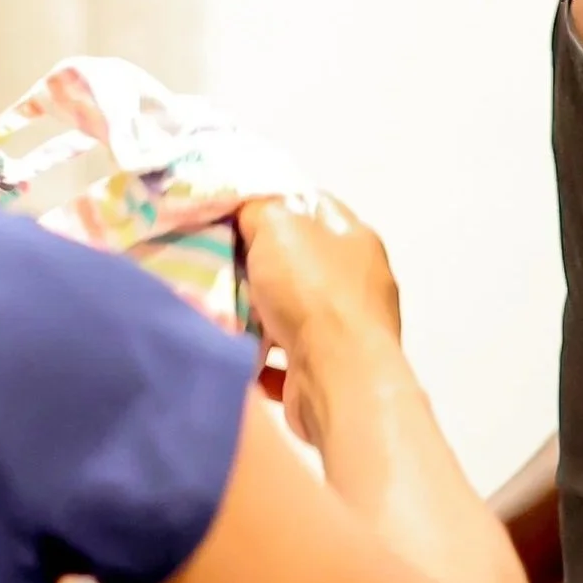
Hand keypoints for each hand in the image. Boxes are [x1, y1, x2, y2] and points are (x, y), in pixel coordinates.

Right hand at [240, 193, 400, 440]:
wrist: (334, 377)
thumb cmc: (311, 291)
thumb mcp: (277, 226)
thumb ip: (259, 210)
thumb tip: (250, 212)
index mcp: (357, 240)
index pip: (315, 207)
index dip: (277, 204)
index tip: (238, 213)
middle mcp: (361, 284)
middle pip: (302, 263)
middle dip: (262, 265)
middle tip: (222, 262)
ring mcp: (349, 332)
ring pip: (294, 314)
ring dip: (261, 315)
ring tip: (223, 309)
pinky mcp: (330, 374)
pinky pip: (288, 359)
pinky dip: (264, 358)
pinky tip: (240, 352)